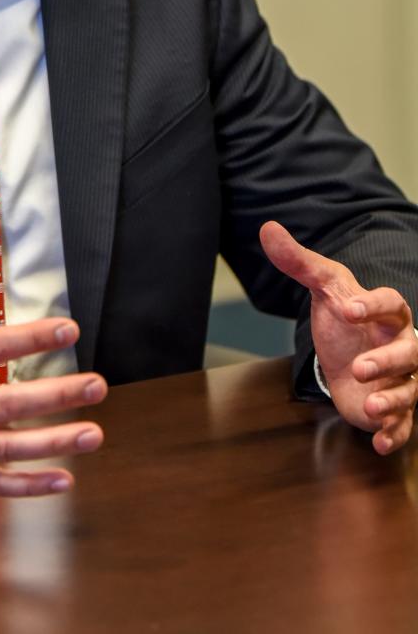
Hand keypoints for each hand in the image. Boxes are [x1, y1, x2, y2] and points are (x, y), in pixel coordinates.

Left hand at [259, 220, 417, 453]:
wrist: (349, 353)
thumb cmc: (343, 319)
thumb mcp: (322, 288)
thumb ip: (299, 262)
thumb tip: (267, 229)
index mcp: (387, 313)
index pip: (391, 303)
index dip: (373, 305)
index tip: (348, 308)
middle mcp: (401, 346)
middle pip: (408, 353)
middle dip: (387, 361)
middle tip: (360, 367)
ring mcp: (400, 379)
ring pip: (410, 391)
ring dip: (392, 400)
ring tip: (368, 406)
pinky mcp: (393, 409)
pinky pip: (404, 424)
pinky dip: (394, 433)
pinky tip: (379, 441)